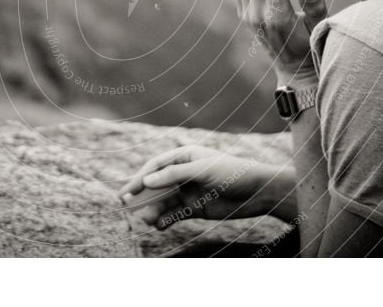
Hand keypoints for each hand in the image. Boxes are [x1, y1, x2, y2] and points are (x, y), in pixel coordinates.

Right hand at [118, 145, 291, 228]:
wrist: (257, 192)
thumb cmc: (232, 173)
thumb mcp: (202, 170)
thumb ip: (173, 175)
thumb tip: (146, 181)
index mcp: (184, 156)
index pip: (155, 166)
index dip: (140, 178)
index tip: (127, 191)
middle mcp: (183, 173)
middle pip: (156, 184)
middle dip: (141, 195)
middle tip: (125, 205)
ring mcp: (188, 191)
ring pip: (163, 201)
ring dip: (153, 210)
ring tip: (147, 220)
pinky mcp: (195, 207)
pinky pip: (174, 214)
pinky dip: (165, 220)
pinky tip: (159, 226)